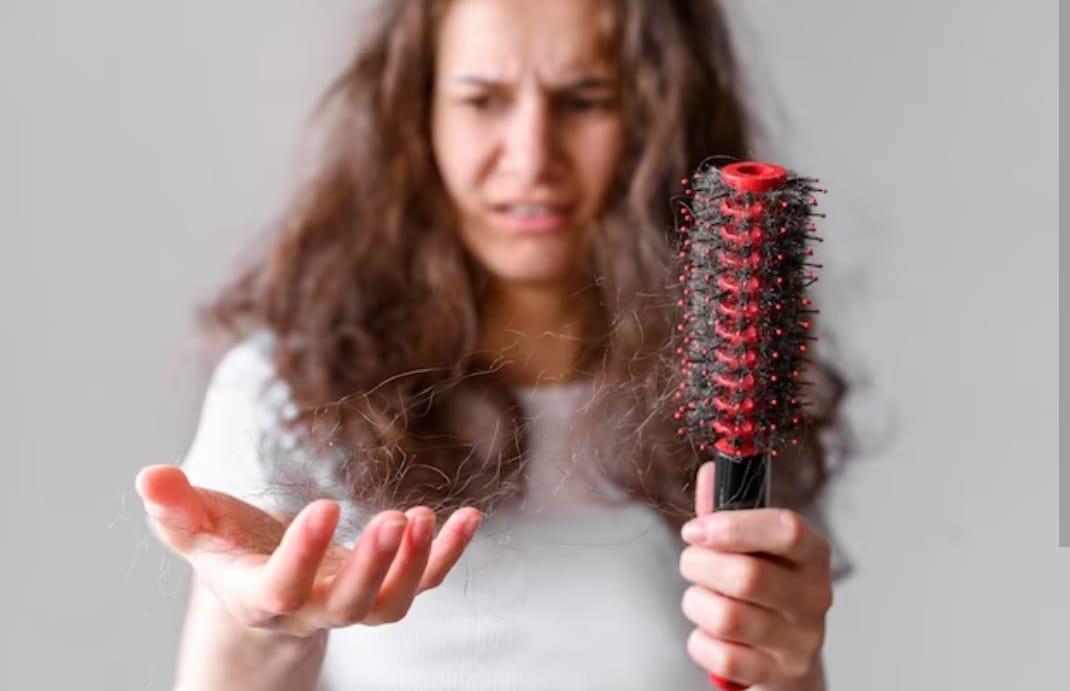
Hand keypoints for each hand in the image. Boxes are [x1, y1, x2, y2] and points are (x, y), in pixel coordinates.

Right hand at [136, 464, 481, 637]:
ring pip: (391, 603)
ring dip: (416, 564)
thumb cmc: (230, 552)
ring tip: (428, 517)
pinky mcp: (386, 588)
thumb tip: (148, 476)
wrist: (266, 586)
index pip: (282, 587)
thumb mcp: (198, 531)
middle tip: (394, 520)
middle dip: (373, 567)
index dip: (303, 555)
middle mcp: (312, 609)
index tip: (325, 506)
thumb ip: (176, 509)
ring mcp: (354, 604)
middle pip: (348, 605)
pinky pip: (426, 581)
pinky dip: (449, 554)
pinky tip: (470, 517)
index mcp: (261, 596)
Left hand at [679, 462, 831, 689]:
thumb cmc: (765, 593)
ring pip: (728, 617)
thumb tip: (710, 470)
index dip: (734, 526)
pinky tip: (709, 633)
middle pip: (748, 577)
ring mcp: (799, 641)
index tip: (695, 529)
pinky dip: (700, 642)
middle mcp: (814, 598)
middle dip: (700, 566)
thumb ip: (729, 511)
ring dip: (697, 604)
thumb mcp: (755, 549)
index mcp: (812, 555)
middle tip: (691, 563)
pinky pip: (721, 656)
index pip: (787, 530)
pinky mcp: (779, 676)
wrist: (787, 662)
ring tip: (701, 599)